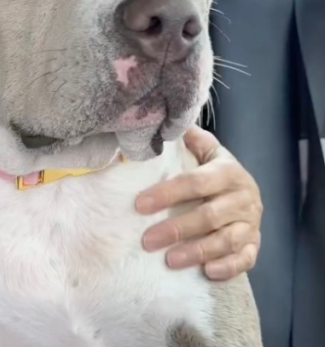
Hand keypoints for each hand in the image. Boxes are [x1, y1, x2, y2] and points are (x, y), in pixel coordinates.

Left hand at [135, 127, 262, 280]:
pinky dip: (228, 267)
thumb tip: (162, 123)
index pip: (195, 182)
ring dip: (197, 251)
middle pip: (209, 216)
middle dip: (176, 229)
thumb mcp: (205, 150)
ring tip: (169, 260)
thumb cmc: (213, 171)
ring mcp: (251, 223)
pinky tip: (207, 272)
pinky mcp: (255, 244)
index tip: (139, 205)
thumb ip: (188, 140)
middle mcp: (244, 198)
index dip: (167, 193)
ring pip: (226, 241)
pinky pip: (245, 260)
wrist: (245, 190)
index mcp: (228, 172)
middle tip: (147, 241)